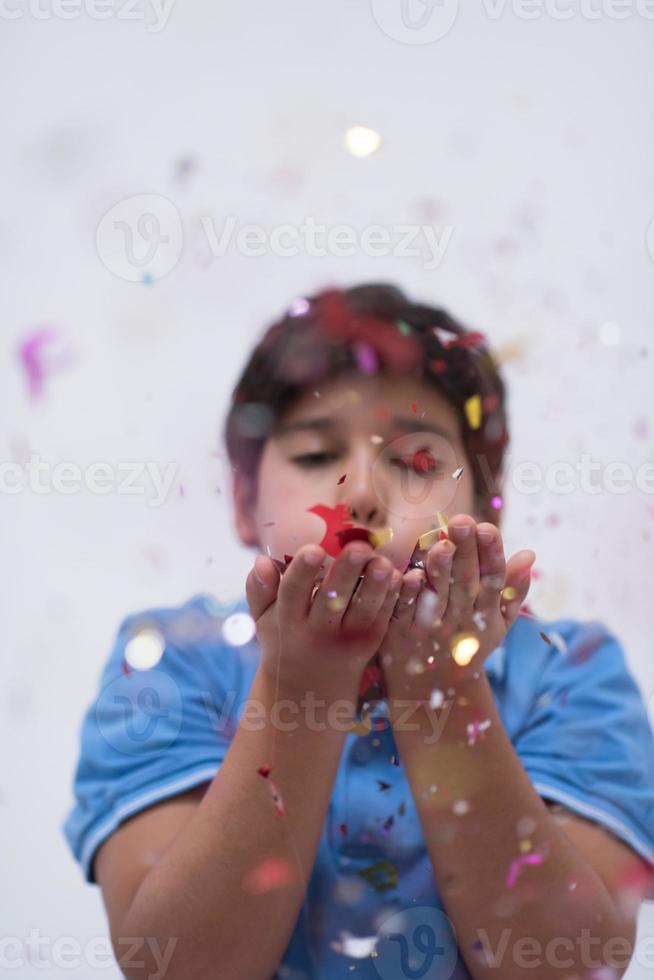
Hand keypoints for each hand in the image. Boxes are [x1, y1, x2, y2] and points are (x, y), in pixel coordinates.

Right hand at [246, 542, 402, 697]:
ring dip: (376, 586)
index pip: (292, 593)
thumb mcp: (263, 618)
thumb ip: (259, 589)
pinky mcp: (371, 641)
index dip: (302, 572)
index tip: (313, 549)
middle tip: (359, 548)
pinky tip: (399, 575)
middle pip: (333, 600)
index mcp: (289, 621)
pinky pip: (383, 617)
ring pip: (363, 611)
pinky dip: (392, 597)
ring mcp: (347, 638)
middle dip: (346, 573)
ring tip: (383, 562)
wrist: (311, 686)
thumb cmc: (285, 637)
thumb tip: (260, 561)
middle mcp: (318, 631)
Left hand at [378, 514, 535, 698]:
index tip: (488, 527)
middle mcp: (460, 621)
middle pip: (465, 582)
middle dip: (465, 552)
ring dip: (440, 571)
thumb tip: (530, 553)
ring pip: (438, 596)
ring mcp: (431, 629)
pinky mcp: (401, 635)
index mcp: (484, 615)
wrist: (433, 692)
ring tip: (442, 543)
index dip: (491, 555)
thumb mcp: (496, 623)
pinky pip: (406, 613)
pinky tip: (410, 573)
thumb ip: (512, 589)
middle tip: (463, 521)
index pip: (492, 580)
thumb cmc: (467, 644)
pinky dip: (409, 595)